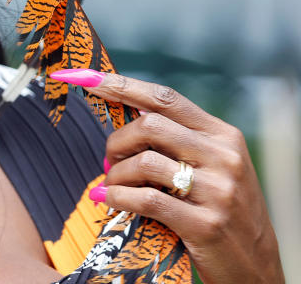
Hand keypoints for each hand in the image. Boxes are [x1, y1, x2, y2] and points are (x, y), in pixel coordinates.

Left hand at [51, 69, 284, 283]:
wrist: (256, 267)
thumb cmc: (221, 210)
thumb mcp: (212, 166)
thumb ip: (178, 139)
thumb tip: (125, 109)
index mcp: (223, 135)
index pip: (164, 98)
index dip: (121, 86)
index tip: (85, 78)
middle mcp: (224, 156)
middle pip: (149, 126)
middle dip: (116, 142)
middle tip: (109, 162)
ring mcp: (218, 190)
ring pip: (144, 162)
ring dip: (116, 174)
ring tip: (113, 185)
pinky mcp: (206, 224)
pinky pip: (146, 200)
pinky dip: (118, 197)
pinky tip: (109, 200)